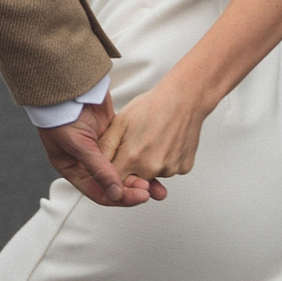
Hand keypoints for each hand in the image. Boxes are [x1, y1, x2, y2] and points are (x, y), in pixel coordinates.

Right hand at [36, 93, 163, 209]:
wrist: (69, 84)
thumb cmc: (62, 113)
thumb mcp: (78, 145)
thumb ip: (99, 170)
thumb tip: (116, 194)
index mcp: (73, 168)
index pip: (98, 192)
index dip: (120, 197)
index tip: (139, 196)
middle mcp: (86, 162)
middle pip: (113, 184)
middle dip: (132, 189)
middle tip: (150, 191)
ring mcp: (100, 149)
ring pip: (123, 170)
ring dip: (139, 178)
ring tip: (157, 186)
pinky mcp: (112, 136)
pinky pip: (127, 154)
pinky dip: (138, 160)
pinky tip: (152, 165)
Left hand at [106, 66, 208, 184]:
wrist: (183, 98)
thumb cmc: (152, 106)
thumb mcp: (119, 123)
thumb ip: (106, 148)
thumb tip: (97, 164)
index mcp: (133, 157)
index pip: (115, 182)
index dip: (113, 175)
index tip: (116, 163)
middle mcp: (153, 167)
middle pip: (134, 181)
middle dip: (131, 170)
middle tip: (136, 146)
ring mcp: (170, 168)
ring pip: (152, 176)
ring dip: (148, 166)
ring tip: (151, 140)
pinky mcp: (184, 167)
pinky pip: (168, 170)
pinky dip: (164, 161)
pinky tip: (164, 143)